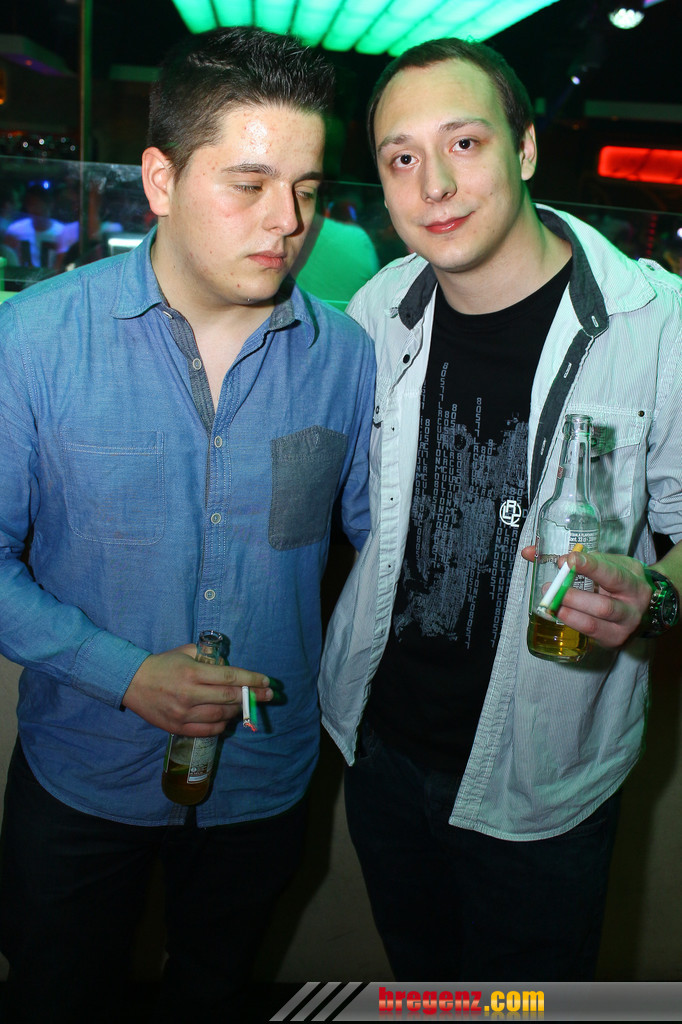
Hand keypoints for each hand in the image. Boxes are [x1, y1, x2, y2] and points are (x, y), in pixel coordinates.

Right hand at [122, 644, 272, 733]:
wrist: (132, 682)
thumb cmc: (162, 664)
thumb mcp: (185, 652)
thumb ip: (208, 658)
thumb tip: (230, 667)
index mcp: (193, 673)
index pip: (230, 677)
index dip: (252, 679)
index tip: (267, 681)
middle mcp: (190, 694)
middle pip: (230, 697)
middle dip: (253, 696)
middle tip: (268, 695)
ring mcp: (183, 714)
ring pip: (221, 715)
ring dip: (238, 710)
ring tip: (245, 705)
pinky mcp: (178, 727)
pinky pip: (208, 730)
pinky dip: (222, 725)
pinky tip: (228, 718)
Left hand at [522, 546, 650, 647]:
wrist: (645, 605)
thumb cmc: (618, 579)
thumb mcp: (605, 562)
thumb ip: (574, 557)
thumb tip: (529, 552)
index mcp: (633, 580)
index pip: (612, 574)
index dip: (590, 567)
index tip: (568, 560)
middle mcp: (633, 606)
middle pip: (603, 605)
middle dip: (574, 597)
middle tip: (550, 588)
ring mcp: (625, 627)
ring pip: (595, 624)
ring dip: (569, 614)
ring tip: (551, 605)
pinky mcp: (614, 640)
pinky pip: (590, 634)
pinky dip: (572, 624)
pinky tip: (560, 615)